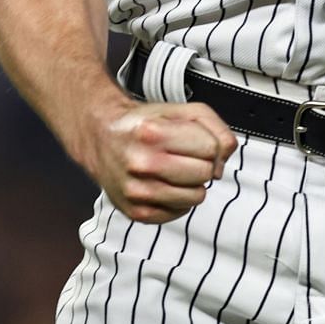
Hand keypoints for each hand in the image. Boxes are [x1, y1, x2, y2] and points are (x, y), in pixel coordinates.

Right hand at [81, 96, 237, 224]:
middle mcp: (141, 163)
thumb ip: (217, 129)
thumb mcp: (185, 111)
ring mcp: (137, 191)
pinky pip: (179, 212)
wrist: (102, 137)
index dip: (212, 145)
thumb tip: (223, 161)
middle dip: (204, 164)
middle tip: (186, 156)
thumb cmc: (147, 124)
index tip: (198, 142)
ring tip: (176, 171)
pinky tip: (165, 184)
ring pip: (196, 197)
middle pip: (205, 173)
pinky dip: (179, 200)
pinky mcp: (135, 212)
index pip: (211, 149)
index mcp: (154, 133)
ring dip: (193, 184)